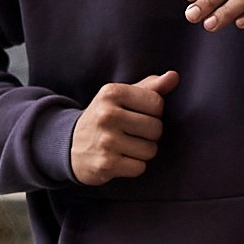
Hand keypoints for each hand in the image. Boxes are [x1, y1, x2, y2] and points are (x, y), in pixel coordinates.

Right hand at [70, 71, 176, 185]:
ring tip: (125, 147)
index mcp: (111, 93)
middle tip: (131, 134)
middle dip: (149, 134)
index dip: (153, 112)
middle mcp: (107, 115)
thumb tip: (174, 76)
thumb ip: (150, 87)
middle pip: (156, 128)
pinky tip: (120, 159)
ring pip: (150, 150)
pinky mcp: (106, 164)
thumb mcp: (121, 97)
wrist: (69, 146)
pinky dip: (133, 167)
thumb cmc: (105, 118)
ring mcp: (106, 140)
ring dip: (142, 152)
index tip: (137, 115)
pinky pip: (139, 168)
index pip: (157, 103)